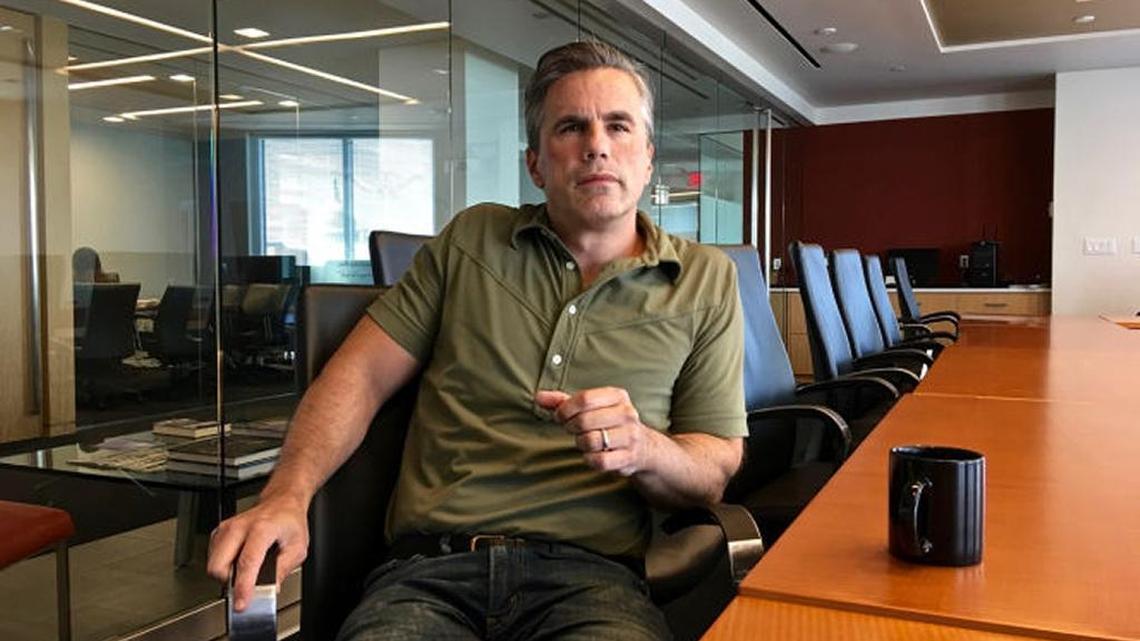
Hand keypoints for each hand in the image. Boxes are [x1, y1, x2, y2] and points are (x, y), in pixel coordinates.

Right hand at [206, 494, 308, 611]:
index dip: (243, 587)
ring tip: (245, 571)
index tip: (242, 603)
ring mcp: (226, 528)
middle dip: (229, 582)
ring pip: (213, 563)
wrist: (281, 502)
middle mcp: (240, 526)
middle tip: (245, 585)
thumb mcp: (297, 548)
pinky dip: (223, 565)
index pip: (247, 562)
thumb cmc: (289, 522)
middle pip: (219, 565)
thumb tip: (269, 589)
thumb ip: (282, 570)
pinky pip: (212, 557)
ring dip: (226, 575)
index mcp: (262, 528)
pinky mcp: (219, 532)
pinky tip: (237, 562)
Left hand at [535, 387, 655, 475]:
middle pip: (585, 420)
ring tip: (585, 441)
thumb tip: (538, 397)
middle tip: (573, 430)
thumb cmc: (608, 423)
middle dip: (571, 428)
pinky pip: (599, 461)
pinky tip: (593, 454)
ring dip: (581, 443)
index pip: (584, 399)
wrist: (642, 446)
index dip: (565, 410)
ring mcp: (630, 436)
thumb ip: (562, 401)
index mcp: (617, 396)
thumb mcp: (589, 407)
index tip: (560, 417)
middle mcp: (627, 413)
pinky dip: (590, 459)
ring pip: (591, 441)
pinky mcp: (629, 457)